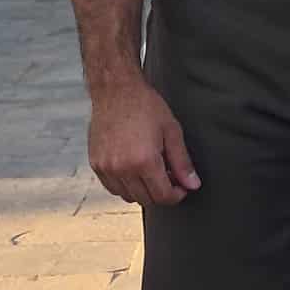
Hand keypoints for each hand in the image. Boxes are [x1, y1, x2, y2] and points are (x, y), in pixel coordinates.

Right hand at [87, 77, 200, 206]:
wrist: (116, 90)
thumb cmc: (145, 106)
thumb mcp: (172, 131)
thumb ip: (183, 162)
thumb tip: (193, 185)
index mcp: (144, 161)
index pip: (163, 196)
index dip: (176, 195)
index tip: (182, 187)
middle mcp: (123, 169)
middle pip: (146, 199)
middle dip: (161, 193)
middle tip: (170, 177)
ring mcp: (107, 168)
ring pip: (128, 196)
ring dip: (143, 190)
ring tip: (151, 171)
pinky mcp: (96, 164)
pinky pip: (113, 187)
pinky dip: (125, 185)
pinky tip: (134, 168)